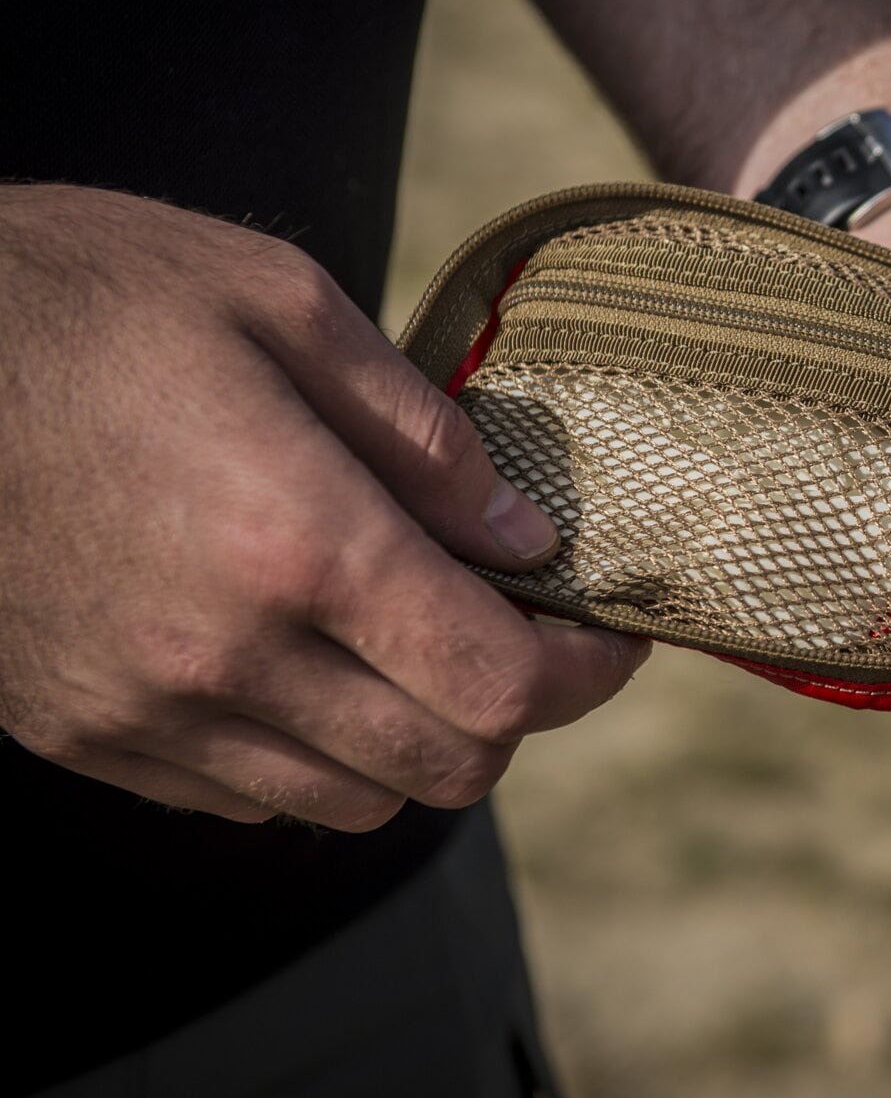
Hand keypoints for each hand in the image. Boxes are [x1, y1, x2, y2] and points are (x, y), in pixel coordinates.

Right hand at [0, 187, 647, 828]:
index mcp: (298, 543)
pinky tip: (305, 666)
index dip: (583, 673)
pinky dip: (310, 757)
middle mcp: (225, 655)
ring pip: (351, 802)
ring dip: (414, 740)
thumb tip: (523, 536)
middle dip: (514, 713)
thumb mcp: (279, 303)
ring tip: (412, 647)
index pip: (499, 684)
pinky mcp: (78, 732)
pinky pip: (244, 799)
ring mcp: (142, 709)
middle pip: (446, 768)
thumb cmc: (85, 296)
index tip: (604, 635)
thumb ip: (423, 437)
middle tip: (520, 637)